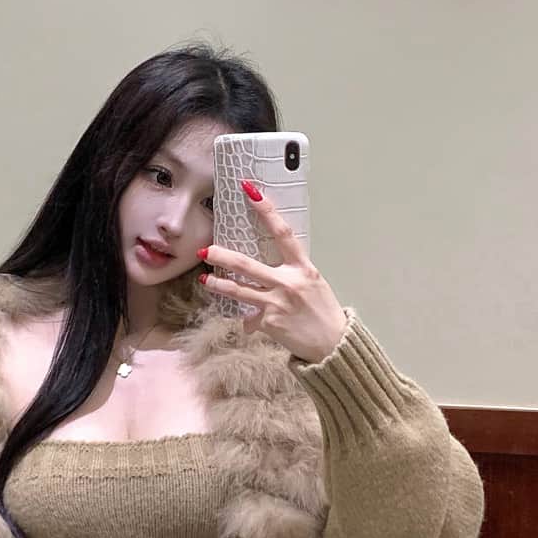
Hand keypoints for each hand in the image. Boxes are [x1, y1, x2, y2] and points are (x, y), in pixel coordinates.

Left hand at [199, 183, 347, 363]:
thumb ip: (289, 277)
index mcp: (303, 269)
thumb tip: (268, 276)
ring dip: (218, 284)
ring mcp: (276, 303)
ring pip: (238, 290)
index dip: (266, 210)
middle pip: (247, 265)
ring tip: (206, 279)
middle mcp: (288, 283)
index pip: (282, 233)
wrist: (332, 345)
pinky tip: (249, 324)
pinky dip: (249, 321)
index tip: (251, 192)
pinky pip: (250, 318)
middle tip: (205, 249)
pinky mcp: (268, 322)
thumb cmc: (323, 313)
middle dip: (222, 256)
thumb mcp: (312, 286)